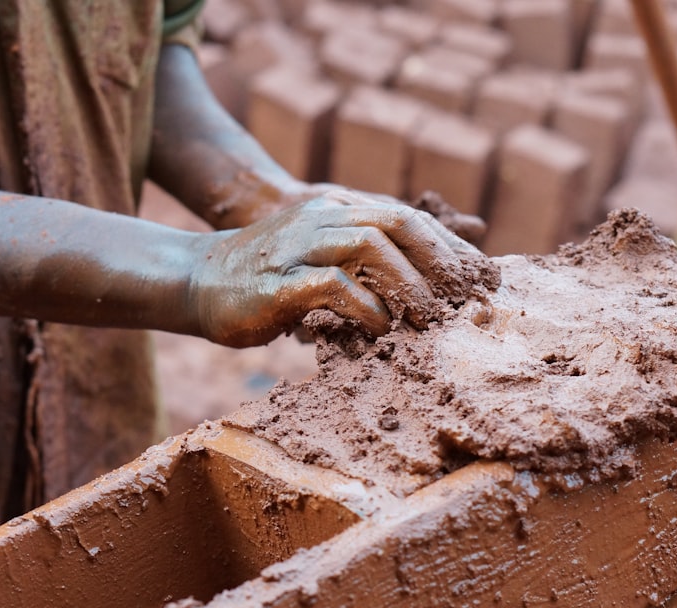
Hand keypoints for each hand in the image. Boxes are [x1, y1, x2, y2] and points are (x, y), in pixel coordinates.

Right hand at [190, 190, 480, 347]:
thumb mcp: (320, 257)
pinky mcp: (279, 281)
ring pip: (369, 245)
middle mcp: (321, 218)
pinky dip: (365, 306)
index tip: (478, 276)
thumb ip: (363, 264)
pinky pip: (334, 285)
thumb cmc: (267, 276)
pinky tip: (381, 328)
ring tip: (428, 317)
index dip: (447, 244)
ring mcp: (299, 246)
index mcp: (336, 210)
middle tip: (464, 296)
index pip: (405, 217)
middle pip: (396, 222)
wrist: (197, 279)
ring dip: (407, 283)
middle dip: (438, 258)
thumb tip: (420, 292)